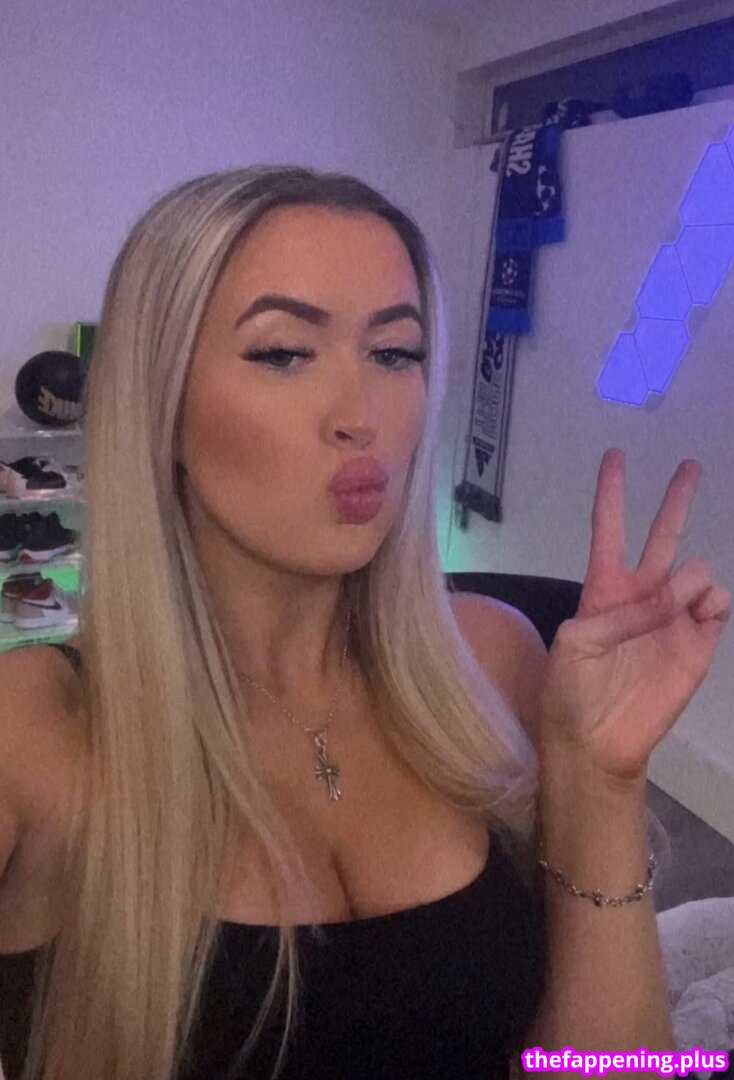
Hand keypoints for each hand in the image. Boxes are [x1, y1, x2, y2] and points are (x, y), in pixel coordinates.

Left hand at [537, 448, 730, 785]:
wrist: (596, 742)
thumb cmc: (570, 691)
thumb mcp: (577, 643)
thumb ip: (623, 613)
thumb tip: (679, 596)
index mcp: (603, 589)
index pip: (609, 530)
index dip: (611, 494)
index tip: (614, 456)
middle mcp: (641, 596)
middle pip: (662, 536)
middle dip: (676, 500)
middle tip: (690, 465)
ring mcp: (673, 618)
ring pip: (696, 571)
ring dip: (690, 578)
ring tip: (676, 603)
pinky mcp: (699, 644)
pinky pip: (718, 606)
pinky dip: (714, 602)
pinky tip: (700, 612)